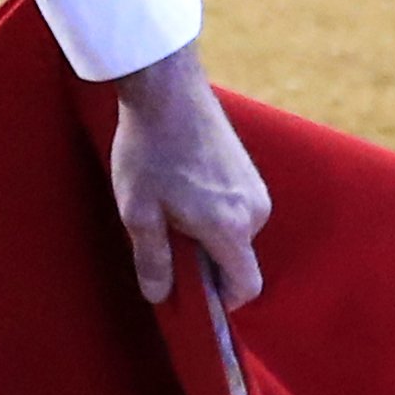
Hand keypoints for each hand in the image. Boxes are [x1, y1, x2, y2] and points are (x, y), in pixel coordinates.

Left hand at [109, 39, 272, 309]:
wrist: (167, 92)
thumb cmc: (149, 152)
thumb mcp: (138, 212)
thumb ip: (153, 260)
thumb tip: (160, 297)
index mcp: (230, 228)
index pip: (244, 287)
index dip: (220, 301)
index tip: (190, 296)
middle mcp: (255, 212)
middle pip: (237, 261)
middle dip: (204, 263)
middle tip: (163, 242)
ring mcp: (255, 190)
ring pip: (234, 235)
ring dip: (205, 234)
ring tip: (167, 207)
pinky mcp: (249, 173)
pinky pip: (234, 211)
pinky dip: (211, 213)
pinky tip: (179, 189)